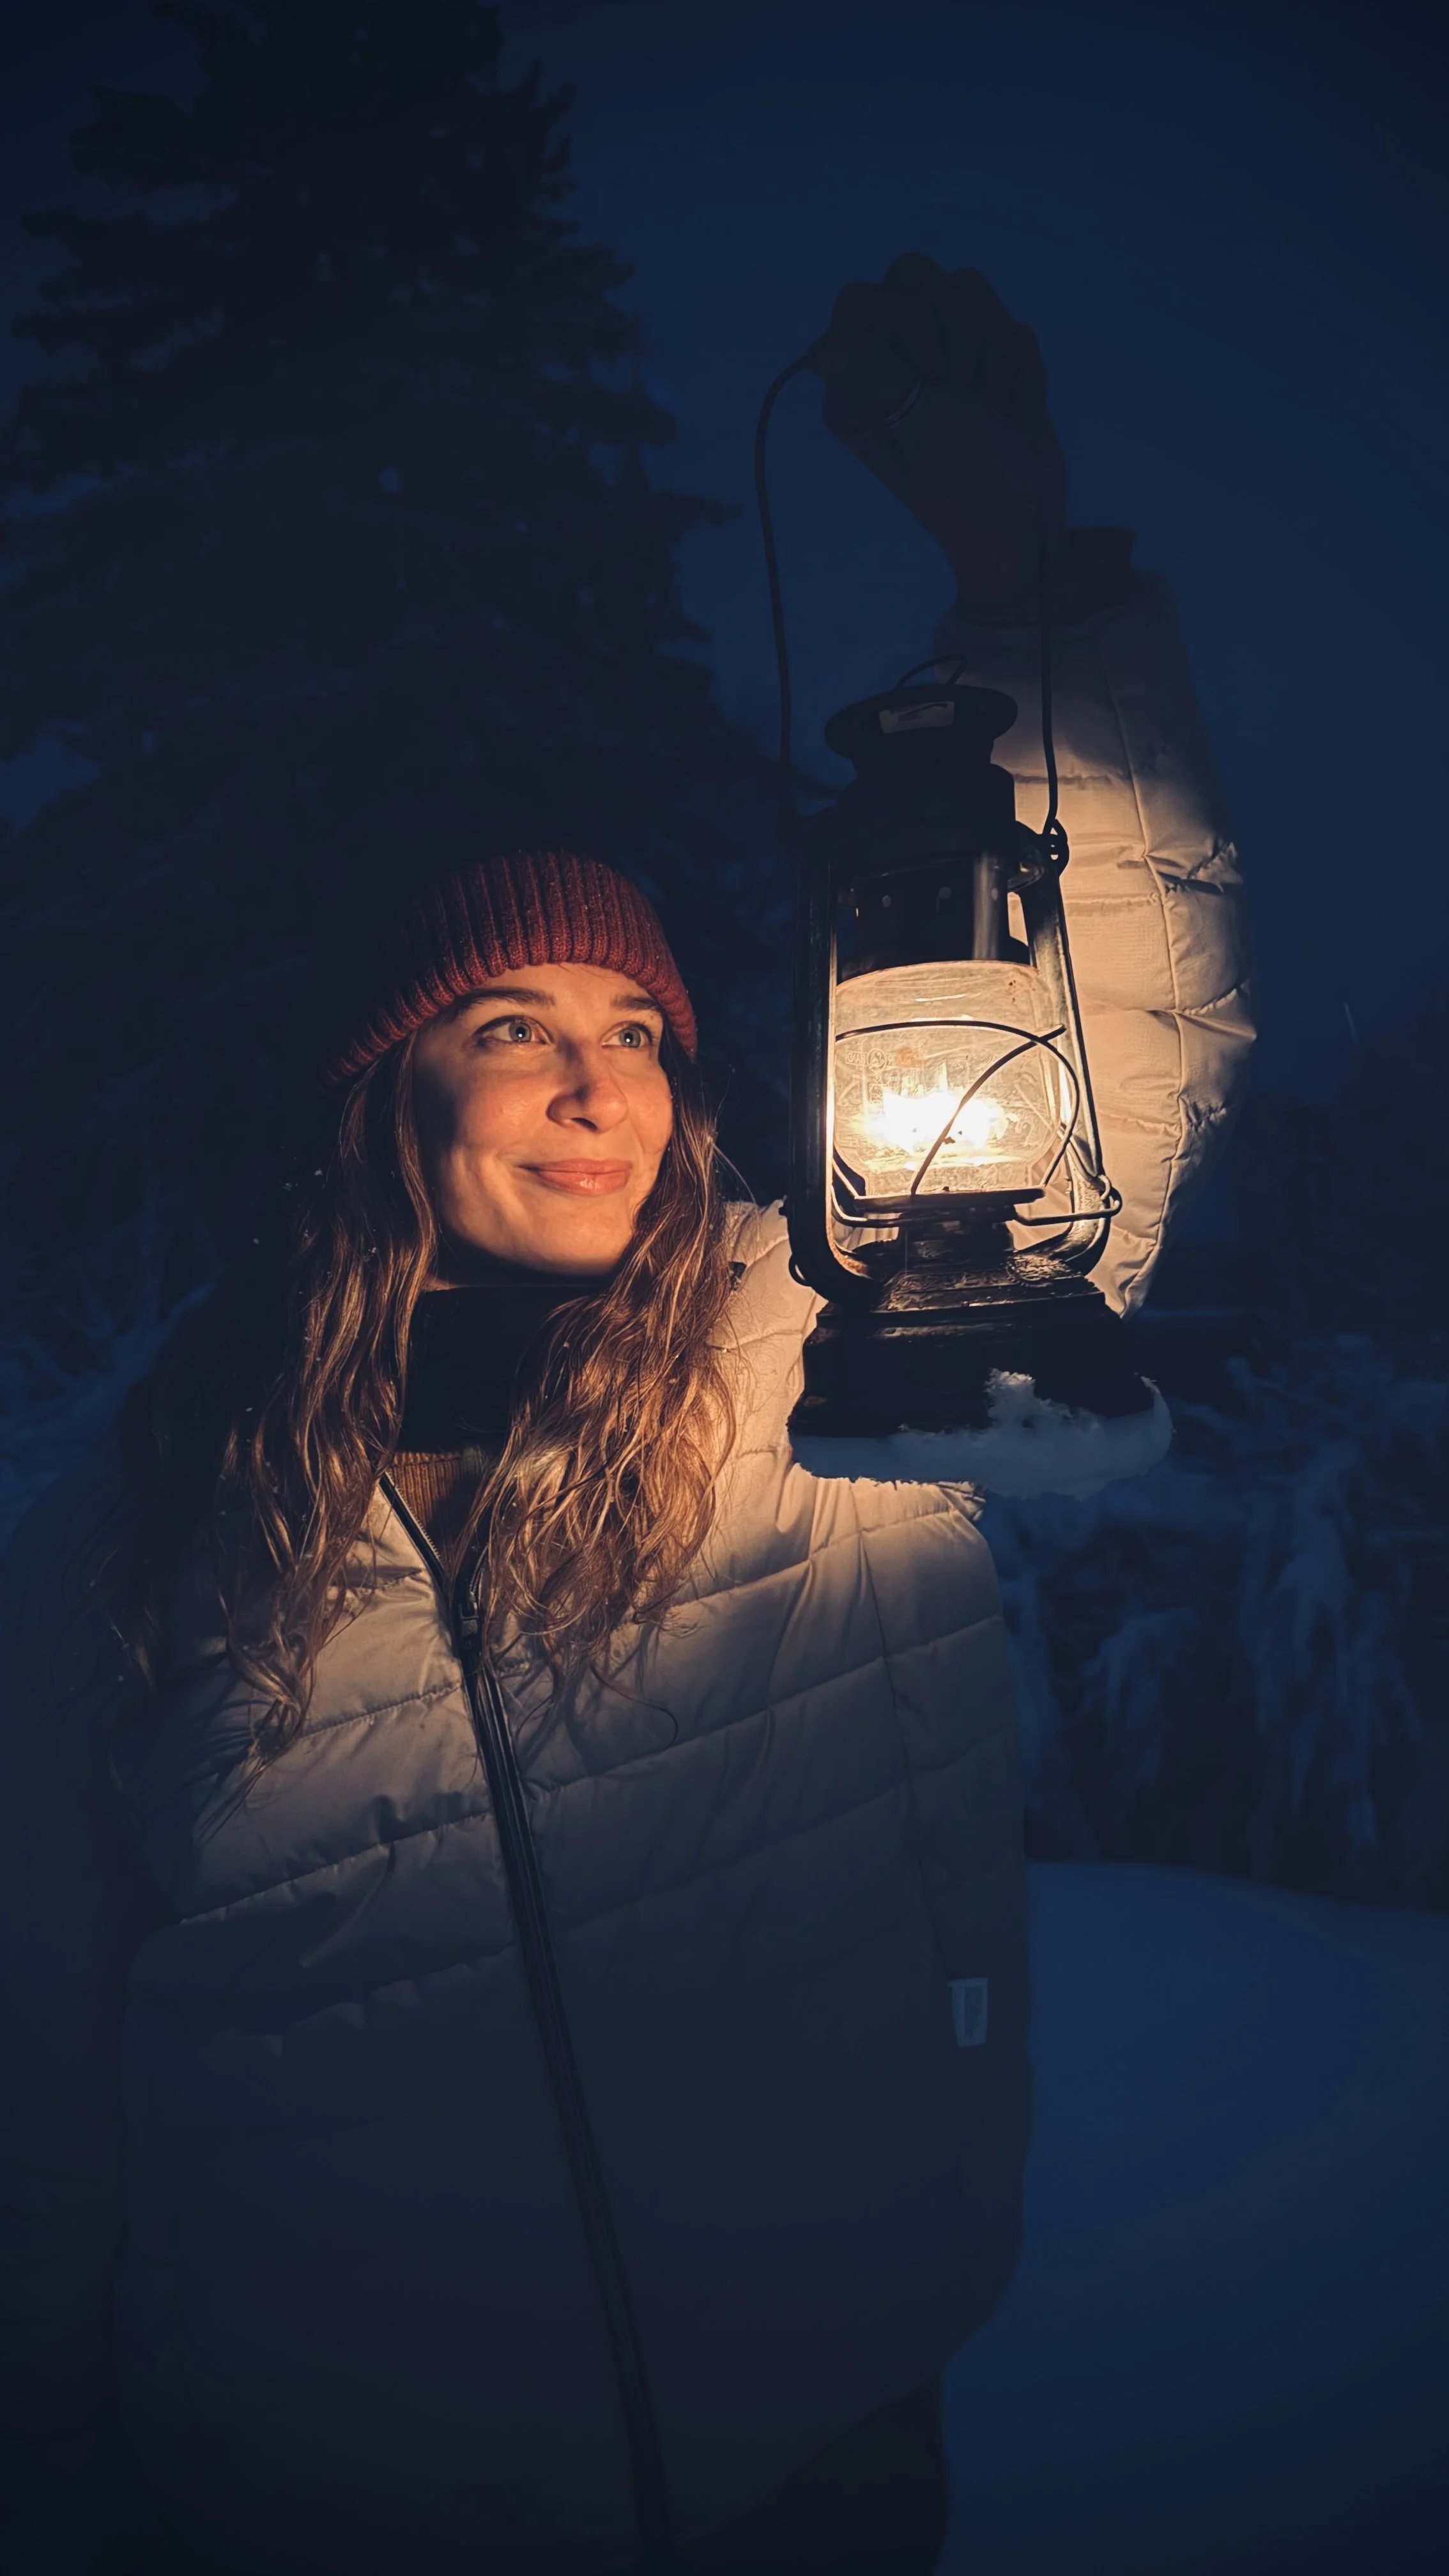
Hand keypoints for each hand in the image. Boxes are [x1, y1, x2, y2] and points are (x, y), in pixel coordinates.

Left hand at [807, 254, 1069, 618]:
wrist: (1027, 518)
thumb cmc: (967, 482)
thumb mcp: (919, 430)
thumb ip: (875, 376)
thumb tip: (820, 351)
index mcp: (852, 380)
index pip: (860, 297)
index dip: (906, 323)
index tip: (930, 378)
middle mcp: (888, 359)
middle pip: (916, 276)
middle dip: (958, 333)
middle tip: (964, 395)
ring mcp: (937, 354)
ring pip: (967, 289)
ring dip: (993, 350)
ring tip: (991, 405)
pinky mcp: (982, 358)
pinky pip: (1006, 320)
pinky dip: (1018, 361)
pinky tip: (1010, 403)